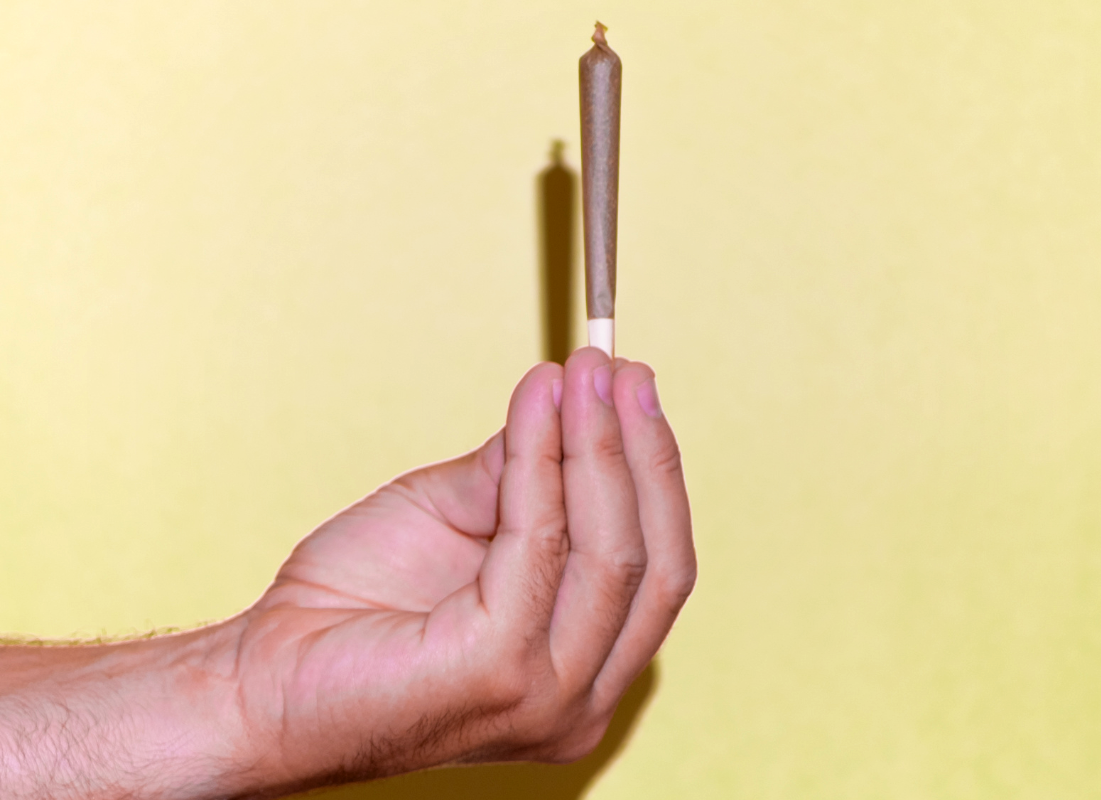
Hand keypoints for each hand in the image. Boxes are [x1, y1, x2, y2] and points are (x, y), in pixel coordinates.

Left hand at [231, 349, 695, 793]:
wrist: (259, 679)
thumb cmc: (351, 612)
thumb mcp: (458, 521)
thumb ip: (522, 478)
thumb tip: (570, 402)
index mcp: (582, 672)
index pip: (657, 568)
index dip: (653, 471)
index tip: (630, 387)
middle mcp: (581, 700)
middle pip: (653, 563)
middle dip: (640, 453)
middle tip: (615, 369)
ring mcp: (547, 698)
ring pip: (611, 554)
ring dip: (598, 447)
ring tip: (582, 375)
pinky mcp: (498, 673)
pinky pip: (539, 544)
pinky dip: (540, 463)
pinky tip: (534, 408)